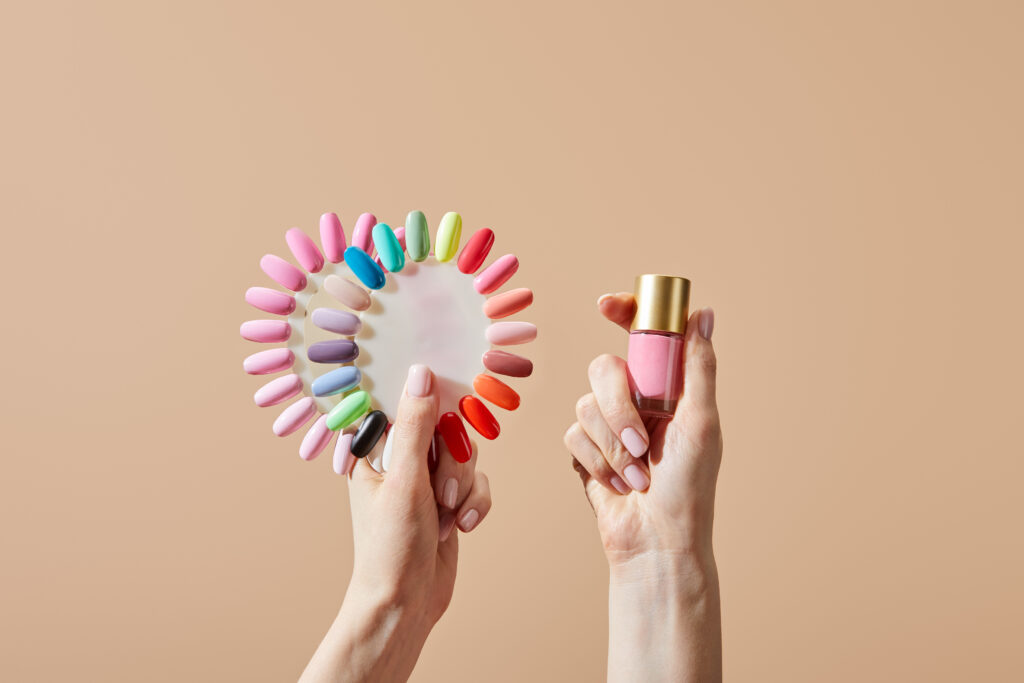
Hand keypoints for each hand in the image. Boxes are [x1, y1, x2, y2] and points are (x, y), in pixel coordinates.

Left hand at [301, 364, 491, 682]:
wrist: (405, 604)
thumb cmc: (390, 547)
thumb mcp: (404, 480)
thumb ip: (416, 425)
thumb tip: (422, 373)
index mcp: (374, 446)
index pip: (408, 402)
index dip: (434, 405)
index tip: (448, 419)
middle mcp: (400, 459)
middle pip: (447, 427)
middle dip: (453, 463)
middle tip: (441, 493)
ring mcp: (425, 480)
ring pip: (466, 455)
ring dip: (464, 487)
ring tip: (448, 517)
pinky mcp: (449, 500)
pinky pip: (477, 482)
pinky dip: (474, 504)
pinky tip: (462, 527)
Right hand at [565, 294, 721, 564]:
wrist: (656, 541)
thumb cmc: (689, 486)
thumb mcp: (702, 422)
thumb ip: (698, 366)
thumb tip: (703, 313)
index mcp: (667, 388)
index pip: (641, 336)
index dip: (623, 313)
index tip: (605, 305)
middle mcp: (636, 400)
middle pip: (604, 369)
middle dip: (618, 408)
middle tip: (642, 443)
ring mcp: (608, 425)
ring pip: (585, 404)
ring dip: (611, 445)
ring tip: (636, 475)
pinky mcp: (585, 450)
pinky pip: (572, 433)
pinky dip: (595, 461)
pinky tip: (616, 484)